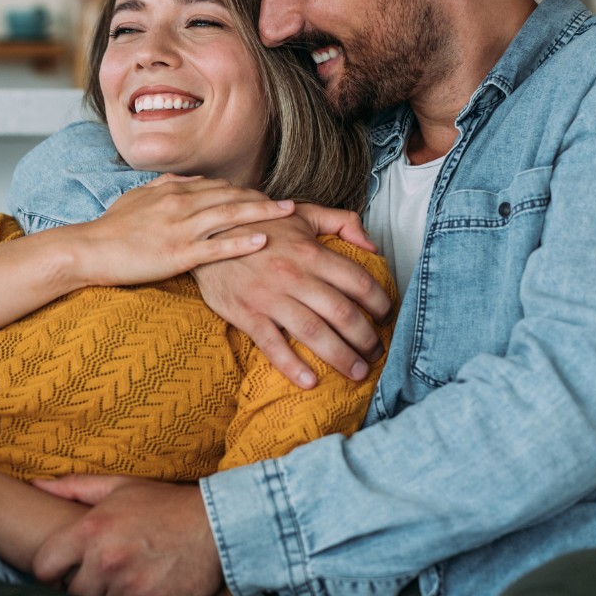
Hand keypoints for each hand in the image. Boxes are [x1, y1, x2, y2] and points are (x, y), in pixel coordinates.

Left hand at [30, 475, 222, 595]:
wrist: (216, 525)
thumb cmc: (165, 505)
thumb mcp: (120, 486)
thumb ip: (74, 486)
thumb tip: (36, 484)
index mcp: (91, 529)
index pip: (44, 566)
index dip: (50, 571)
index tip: (63, 570)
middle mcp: (106, 559)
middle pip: (70, 593)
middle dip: (80, 587)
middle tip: (97, 577)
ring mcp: (128, 585)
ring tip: (122, 580)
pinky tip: (141, 589)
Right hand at [63, 175, 296, 287]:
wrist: (87, 250)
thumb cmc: (109, 228)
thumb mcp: (135, 198)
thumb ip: (162, 185)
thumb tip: (186, 178)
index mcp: (171, 190)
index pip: (216, 185)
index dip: (243, 190)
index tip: (263, 196)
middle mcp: (180, 204)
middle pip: (230, 196)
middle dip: (262, 198)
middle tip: (289, 204)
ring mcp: (180, 228)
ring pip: (229, 215)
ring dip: (262, 213)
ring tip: (287, 214)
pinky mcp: (177, 253)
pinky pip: (216, 246)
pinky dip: (240, 242)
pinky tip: (262, 240)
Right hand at [194, 207, 391, 387]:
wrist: (209, 234)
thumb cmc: (262, 226)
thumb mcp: (303, 214)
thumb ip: (342, 222)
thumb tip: (373, 245)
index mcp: (311, 252)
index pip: (358, 281)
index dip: (379, 302)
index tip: (385, 316)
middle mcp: (294, 276)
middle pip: (342, 313)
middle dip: (366, 338)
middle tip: (375, 352)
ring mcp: (270, 297)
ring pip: (314, 332)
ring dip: (341, 356)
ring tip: (357, 371)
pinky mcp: (247, 314)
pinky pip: (272, 345)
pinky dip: (292, 366)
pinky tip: (310, 382)